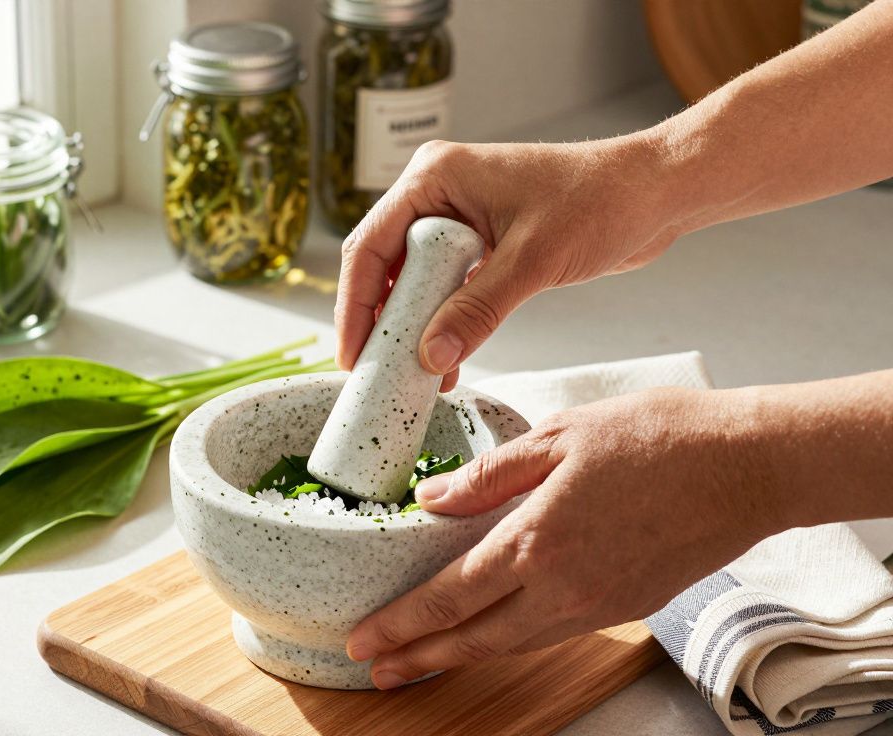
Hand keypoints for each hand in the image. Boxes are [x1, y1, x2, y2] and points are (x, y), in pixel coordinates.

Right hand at [335, 136, 682, 389]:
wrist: (655, 193)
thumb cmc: (601, 202)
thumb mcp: (532, 261)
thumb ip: (477, 310)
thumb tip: (431, 357)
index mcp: (435, 176)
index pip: (371, 246)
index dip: (356, 306)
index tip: (354, 355)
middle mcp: (438, 192)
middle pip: (383, 264)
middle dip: (378, 321)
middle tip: (371, 373)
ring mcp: (457, 216)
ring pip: (412, 280)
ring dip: (410, 327)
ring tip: (404, 377)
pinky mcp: (481, 240)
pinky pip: (444, 286)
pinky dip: (441, 322)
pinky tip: (444, 363)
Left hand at [345, 387, 788, 688]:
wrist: (748, 466)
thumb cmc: (658, 438)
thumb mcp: (558, 437)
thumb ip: (488, 477)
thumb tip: (431, 500)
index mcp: (536, 541)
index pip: (449, 597)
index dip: (401, 624)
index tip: (363, 640)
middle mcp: (563, 587)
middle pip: (473, 638)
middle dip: (418, 657)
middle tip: (375, 669)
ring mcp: (598, 604)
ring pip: (512, 643)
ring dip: (461, 655)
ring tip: (421, 661)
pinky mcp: (626, 605)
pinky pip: (551, 632)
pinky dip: (510, 640)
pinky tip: (492, 633)